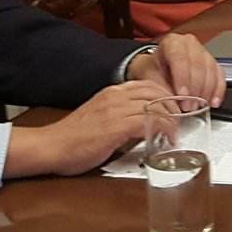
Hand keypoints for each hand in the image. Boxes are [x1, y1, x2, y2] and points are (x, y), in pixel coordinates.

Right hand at [7, 80, 171, 177]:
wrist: (50, 147)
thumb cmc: (72, 139)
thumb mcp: (100, 120)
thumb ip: (119, 118)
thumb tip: (141, 129)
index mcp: (111, 93)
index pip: (148, 85)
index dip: (165, 96)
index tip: (174, 111)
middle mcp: (115, 96)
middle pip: (156, 92)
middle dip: (173, 107)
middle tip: (180, 123)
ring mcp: (115, 110)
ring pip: (156, 106)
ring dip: (171, 120)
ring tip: (175, 134)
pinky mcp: (115, 126)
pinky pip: (149, 122)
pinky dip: (163, 131)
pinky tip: (166, 140)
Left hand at [126, 33, 225, 105]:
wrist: (159, 71)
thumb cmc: (154, 72)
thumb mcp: (150, 77)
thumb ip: (160, 86)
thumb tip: (169, 100)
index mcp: (172, 42)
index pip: (180, 57)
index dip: (182, 77)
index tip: (182, 94)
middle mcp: (190, 44)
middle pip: (198, 64)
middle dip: (194, 88)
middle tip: (189, 105)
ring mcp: (204, 53)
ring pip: (211, 70)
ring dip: (206, 91)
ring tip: (198, 107)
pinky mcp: (213, 64)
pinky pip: (220, 77)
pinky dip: (218, 91)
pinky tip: (213, 103)